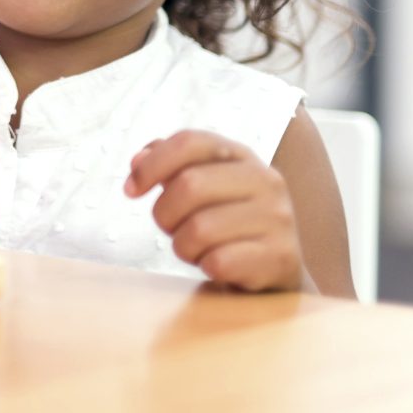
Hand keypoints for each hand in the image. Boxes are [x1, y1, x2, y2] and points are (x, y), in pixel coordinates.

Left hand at [125, 130, 304, 292]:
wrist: (277, 270)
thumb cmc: (226, 223)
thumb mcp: (202, 187)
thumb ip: (170, 166)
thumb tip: (138, 161)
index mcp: (242, 155)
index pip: (189, 142)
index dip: (151, 164)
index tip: (130, 190)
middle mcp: (266, 180)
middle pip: (189, 185)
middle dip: (165, 214)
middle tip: (172, 229)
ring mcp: (278, 218)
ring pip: (199, 229)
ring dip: (184, 246)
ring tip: (197, 249)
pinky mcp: (281, 257)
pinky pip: (219, 262)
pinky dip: (206, 267)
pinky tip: (217, 265)